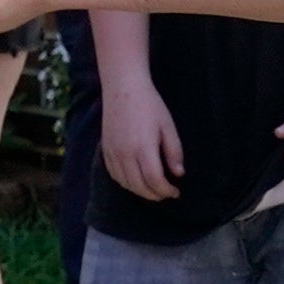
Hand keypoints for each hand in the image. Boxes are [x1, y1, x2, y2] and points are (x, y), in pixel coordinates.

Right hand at [99, 72, 185, 203]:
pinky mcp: (105, 149)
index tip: (175, 192)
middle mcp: (125, 154)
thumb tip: (178, 174)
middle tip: (166, 194)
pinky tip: (136, 181)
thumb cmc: (150, 105)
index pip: (154, 180)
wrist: (123, 87)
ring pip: (125, 183)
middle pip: (139, 186)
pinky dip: (126, 183)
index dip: (166, 191)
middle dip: (155, 195)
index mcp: (143, 148)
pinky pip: (114, 174)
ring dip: (140, 191)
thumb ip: (174, 152)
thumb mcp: (168, 126)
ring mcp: (113, 152)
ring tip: (153, 189)